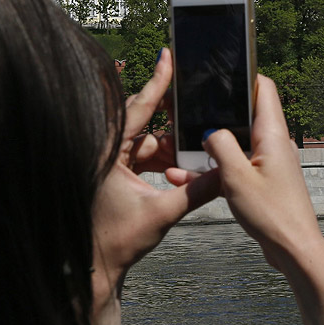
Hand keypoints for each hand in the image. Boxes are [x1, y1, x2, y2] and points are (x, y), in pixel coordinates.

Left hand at [92, 49, 220, 295]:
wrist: (98, 268)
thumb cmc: (117, 242)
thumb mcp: (162, 214)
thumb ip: (196, 192)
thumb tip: (226, 174)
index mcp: (108, 154)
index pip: (137, 109)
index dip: (156, 82)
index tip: (168, 57)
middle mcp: (106, 152)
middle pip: (143, 119)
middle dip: (170, 113)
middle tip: (194, 97)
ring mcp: (110, 162)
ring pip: (146, 139)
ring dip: (170, 143)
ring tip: (196, 143)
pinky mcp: (115, 173)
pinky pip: (143, 155)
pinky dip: (162, 157)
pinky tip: (182, 162)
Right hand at [201, 75, 323, 271]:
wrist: (294, 250)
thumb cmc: (272, 214)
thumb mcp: (236, 177)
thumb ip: (220, 146)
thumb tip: (209, 131)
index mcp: (273, 133)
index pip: (263, 88)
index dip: (243, 75)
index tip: (218, 71)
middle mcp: (274, 143)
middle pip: (245, 115)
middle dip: (216, 115)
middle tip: (188, 113)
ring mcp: (270, 162)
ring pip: (236, 144)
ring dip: (210, 148)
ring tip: (179, 153)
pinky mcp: (264, 180)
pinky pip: (236, 166)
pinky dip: (216, 169)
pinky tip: (188, 178)